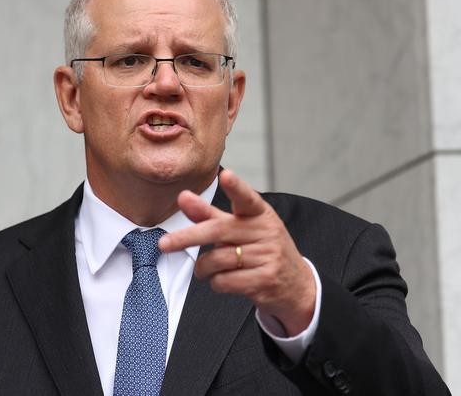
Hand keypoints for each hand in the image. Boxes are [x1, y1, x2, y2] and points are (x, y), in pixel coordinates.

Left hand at [159, 169, 315, 335]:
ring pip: (217, 260)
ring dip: (203, 268)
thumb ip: (210, 214)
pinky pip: (225, 281)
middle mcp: (265, 231)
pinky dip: (216, 283)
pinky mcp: (265, 279)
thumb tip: (183, 197)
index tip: (225, 175)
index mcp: (259, 213)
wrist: (296, 284)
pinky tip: (223, 280)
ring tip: (206, 269)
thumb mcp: (241, 227)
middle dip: (187, 237)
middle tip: (164, 244)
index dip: (236, 187)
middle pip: (218, 230)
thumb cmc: (262, 248)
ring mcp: (268, 255)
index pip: (246, 197)